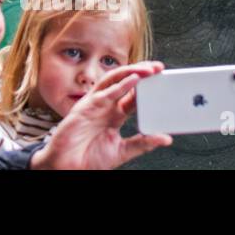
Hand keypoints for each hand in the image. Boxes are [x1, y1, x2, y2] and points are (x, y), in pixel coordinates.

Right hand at [29, 61, 171, 169]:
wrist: (69, 167)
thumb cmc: (89, 159)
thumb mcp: (123, 151)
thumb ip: (143, 143)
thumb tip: (166, 138)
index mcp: (114, 115)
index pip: (133, 95)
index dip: (147, 86)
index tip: (162, 79)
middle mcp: (105, 106)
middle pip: (124, 82)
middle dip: (141, 72)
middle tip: (159, 68)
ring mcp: (94, 105)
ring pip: (113, 80)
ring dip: (131, 72)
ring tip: (148, 69)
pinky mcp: (85, 108)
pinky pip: (104, 93)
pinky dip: (119, 86)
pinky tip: (133, 80)